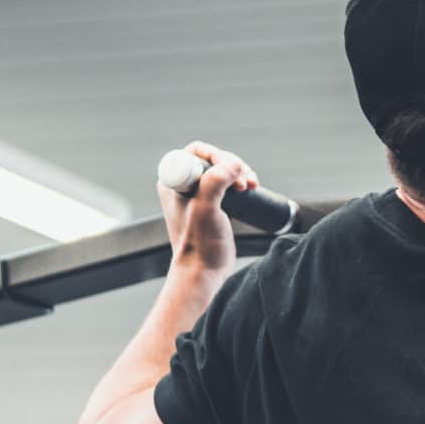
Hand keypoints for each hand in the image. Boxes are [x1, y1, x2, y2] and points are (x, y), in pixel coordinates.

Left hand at [159, 141, 258, 278]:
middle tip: (244, 183)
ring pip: (223, 170)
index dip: (217, 156)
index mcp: (173, 182)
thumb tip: (234, 164)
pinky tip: (251, 188)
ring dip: (241, 172)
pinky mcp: (213, 204)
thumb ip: (215, 182)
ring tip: (251, 186)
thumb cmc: (199, 244)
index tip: (230, 172)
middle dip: (232, 165)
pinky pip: (229, 183)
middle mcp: (184, 186)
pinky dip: (242, 181)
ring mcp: (199, 195)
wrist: (204, 270)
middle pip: (213, 159)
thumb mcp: (206, 208)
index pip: (196, 152)